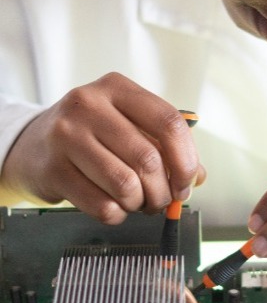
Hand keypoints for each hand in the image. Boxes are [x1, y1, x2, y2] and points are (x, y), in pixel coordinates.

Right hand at [0, 72, 204, 223]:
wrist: (35, 143)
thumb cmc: (93, 134)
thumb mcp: (129, 126)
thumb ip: (166, 147)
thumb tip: (196, 177)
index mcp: (117, 88)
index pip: (169, 122)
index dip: (186, 160)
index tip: (187, 182)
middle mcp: (89, 105)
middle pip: (148, 159)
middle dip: (163, 191)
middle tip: (162, 200)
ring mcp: (66, 135)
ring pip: (125, 185)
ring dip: (140, 204)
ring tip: (138, 202)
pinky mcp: (53, 169)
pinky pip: (102, 205)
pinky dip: (118, 214)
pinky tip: (115, 206)